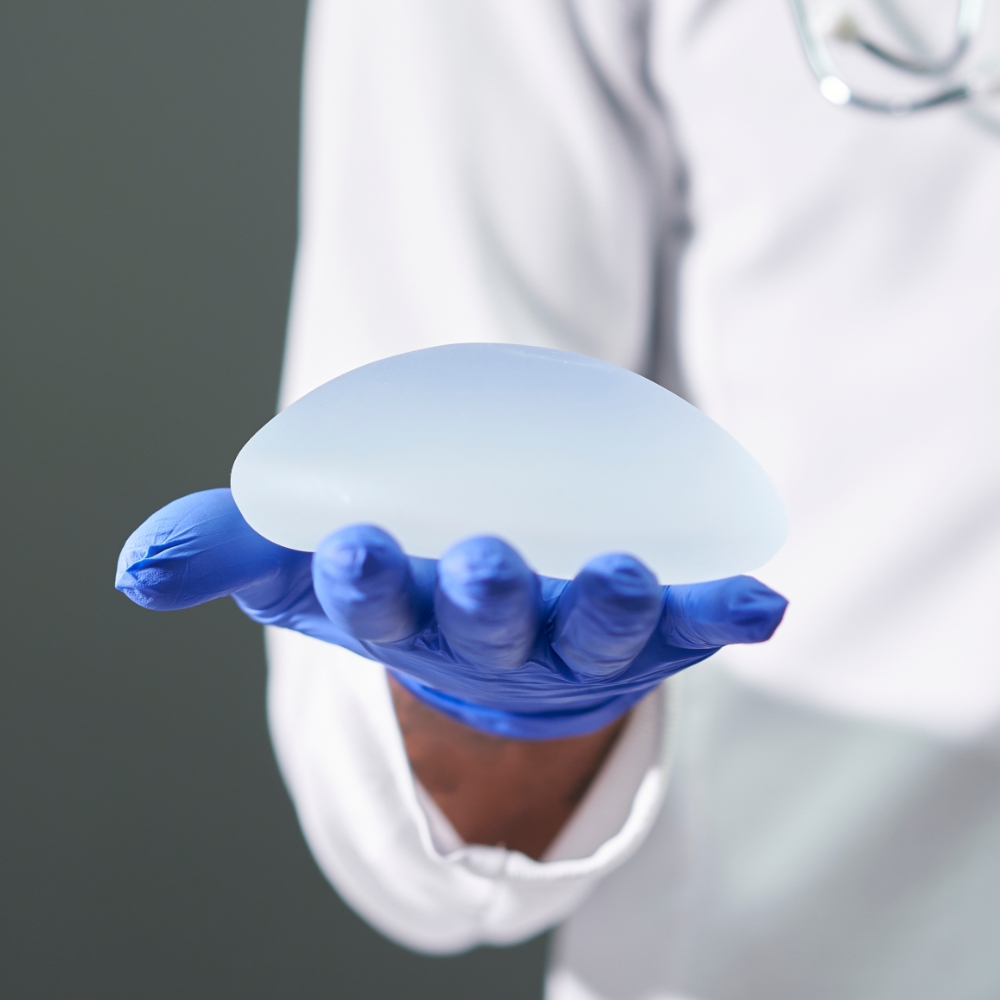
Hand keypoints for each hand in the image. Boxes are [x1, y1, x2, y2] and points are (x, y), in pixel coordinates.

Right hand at [116, 489, 786, 737]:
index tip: (350, 549)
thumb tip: (136, 567)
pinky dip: (724, 613)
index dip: (363, 584)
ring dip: (604, 603)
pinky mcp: (647, 622)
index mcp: (412, 616)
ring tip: (614, 571)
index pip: (377, 607)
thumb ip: (232, 549)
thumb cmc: (403, 588)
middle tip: (479, 563)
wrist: (493, 630)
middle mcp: (494, 637)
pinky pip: (690, 620)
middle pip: (486, 622)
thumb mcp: (309, 564)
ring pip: (593, 626)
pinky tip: (764, 601)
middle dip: (479, 599)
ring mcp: (576, 633)